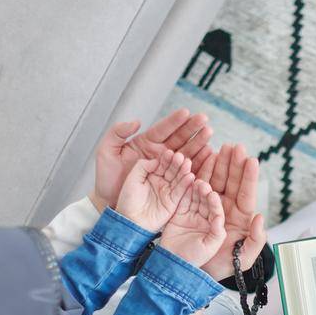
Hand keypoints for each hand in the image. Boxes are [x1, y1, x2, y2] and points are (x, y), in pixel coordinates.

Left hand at [91, 109, 212, 211]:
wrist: (109, 202)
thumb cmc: (106, 178)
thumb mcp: (106, 151)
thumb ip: (117, 133)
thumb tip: (137, 121)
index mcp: (146, 143)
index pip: (163, 129)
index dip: (174, 121)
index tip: (186, 112)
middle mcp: (160, 154)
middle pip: (179, 138)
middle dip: (192, 128)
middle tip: (204, 119)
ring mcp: (167, 168)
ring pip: (186, 152)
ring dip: (199, 144)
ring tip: (209, 135)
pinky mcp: (172, 183)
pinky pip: (187, 172)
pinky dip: (199, 164)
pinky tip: (208, 156)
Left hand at [115, 148, 192, 231]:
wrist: (130, 221)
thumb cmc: (127, 201)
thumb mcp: (132, 179)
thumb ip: (142, 166)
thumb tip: (156, 159)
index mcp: (151, 173)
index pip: (161, 162)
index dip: (166, 157)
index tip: (170, 152)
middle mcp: (161, 180)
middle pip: (172, 169)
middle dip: (177, 163)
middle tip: (181, 157)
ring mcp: (168, 191)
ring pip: (178, 178)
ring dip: (184, 171)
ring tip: (187, 164)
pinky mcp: (174, 202)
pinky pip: (181, 192)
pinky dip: (186, 184)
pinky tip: (190, 177)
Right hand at [158, 182, 225, 268]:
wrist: (173, 263)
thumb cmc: (194, 259)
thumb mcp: (211, 249)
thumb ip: (218, 234)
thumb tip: (223, 220)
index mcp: (217, 226)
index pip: (219, 210)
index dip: (216, 202)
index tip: (213, 195)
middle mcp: (207, 218)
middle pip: (208, 201)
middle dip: (206, 192)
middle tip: (203, 185)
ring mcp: (193, 215)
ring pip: (196, 198)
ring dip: (195, 190)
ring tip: (194, 182)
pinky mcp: (180, 213)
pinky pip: (183, 201)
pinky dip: (183, 192)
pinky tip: (184, 184)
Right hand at [197, 144, 266, 280]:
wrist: (194, 272)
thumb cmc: (222, 267)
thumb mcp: (244, 258)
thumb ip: (256, 240)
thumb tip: (260, 217)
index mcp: (241, 218)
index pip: (246, 194)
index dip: (249, 177)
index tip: (251, 160)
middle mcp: (227, 208)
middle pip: (232, 182)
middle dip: (234, 164)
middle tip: (235, 146)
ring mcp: (210, 205)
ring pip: (216, 180)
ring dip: (219, 164)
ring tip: (220, 148)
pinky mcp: (193, 206)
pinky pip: (198, 186)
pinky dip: (200, 172)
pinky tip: (203, 159)